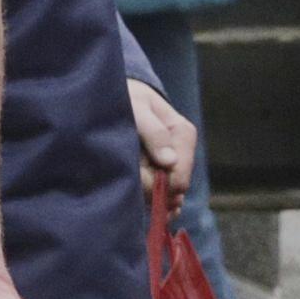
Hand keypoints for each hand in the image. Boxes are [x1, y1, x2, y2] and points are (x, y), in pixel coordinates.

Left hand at [125, 79, 196, 227]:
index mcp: (183, 134)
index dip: (158, 183)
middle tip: (126, 176)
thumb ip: (153, 132)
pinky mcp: (160, 173)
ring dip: (145, 194)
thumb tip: (169, 162)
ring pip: (165, 196)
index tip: (137, 176)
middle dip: (150, 188)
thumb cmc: (126, 98)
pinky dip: (149, 201)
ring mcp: (172, 165)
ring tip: (125, 178)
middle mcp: (182, 152)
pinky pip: (161, 198)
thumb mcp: (137, 107)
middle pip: (172, 189)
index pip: (180, 175)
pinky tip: (137, 200)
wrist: (116, 97)